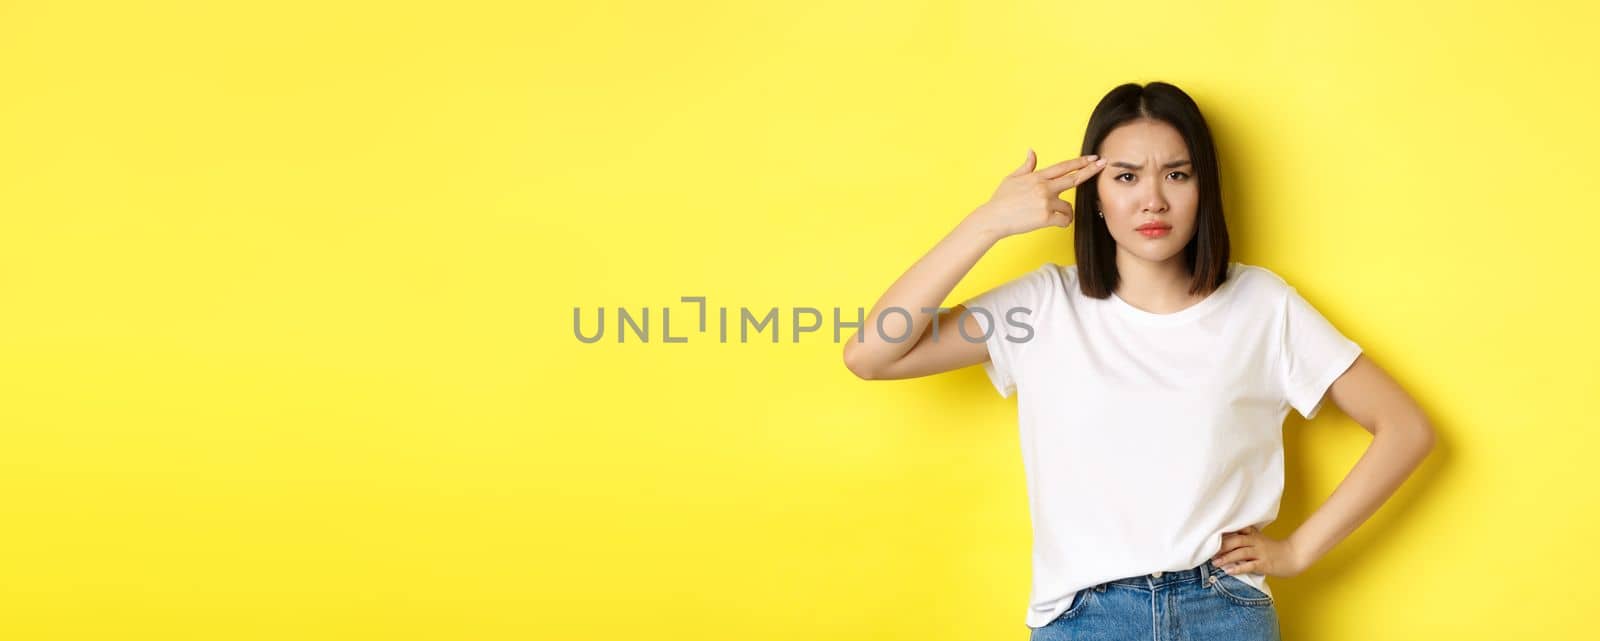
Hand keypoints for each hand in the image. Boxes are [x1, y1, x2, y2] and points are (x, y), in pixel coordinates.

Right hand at [964, 149, 1105, 239]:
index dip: (1080, 162)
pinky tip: (1058, 222)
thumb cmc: (1001, 200)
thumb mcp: (1012, 178)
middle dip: (1090, 171)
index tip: (1093, 158)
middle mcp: (1044, 187)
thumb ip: (1026, 166)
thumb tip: (1032, 151)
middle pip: (1074, 178)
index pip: (1063, 167)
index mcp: (1037, 177)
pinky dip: (1064, 222)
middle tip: (1103, 165)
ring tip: (1057, 215)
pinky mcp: (1045, 217)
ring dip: (1066, 211)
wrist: (993, 218)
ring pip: (1068, 206)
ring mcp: (1045, 202)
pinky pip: (1064, 219)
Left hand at [1210, 525, 1309, 577]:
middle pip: (1236, 541)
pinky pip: (1249, 566)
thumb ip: (1246, 537)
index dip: (1223, 535)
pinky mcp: (1264, 564)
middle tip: (1209, 552)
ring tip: (1215, 563)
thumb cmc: (1274, 549)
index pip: (1236, 531)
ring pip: (1241, 553)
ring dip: (1226, 558)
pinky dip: (1238, 568)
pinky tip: (1229, 571)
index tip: (1210, 538)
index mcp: (1254, 535)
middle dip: (1221, 546)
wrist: (1294, 556)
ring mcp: (1260, 553)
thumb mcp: (1260, 539)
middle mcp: (1256, 542)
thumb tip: (1226, 539)